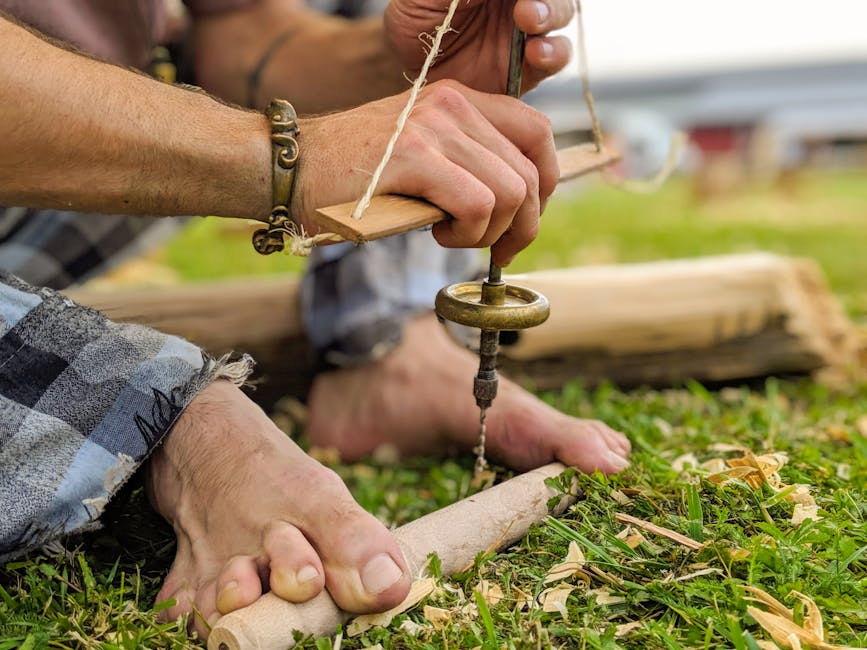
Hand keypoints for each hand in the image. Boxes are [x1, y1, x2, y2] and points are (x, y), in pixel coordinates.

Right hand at [293, 80, 557, 264]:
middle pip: (530, 173)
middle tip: (495, 251)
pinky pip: (476, 204)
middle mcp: (453, 105)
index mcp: (461, 99)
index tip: (523, 221)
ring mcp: (433, 127)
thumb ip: (466, 161)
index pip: (538, 133)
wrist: (290, 166)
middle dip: (523, 226)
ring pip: (509, 193)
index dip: (545, 185)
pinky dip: (467, 233)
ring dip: (488, 233)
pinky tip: (437, 234)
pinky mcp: (412, 156)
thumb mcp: (420, 151)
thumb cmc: (354, 173)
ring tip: (451, 236)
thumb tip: (517, 202)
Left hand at [383, 0, 573, 93]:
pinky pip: (555, 58)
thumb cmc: (415, 20)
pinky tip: (535, 53)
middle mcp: (517, 2)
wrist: (411, 70)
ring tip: (530, 21)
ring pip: (560, 15)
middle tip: (522, 7)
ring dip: (552, 14)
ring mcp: (527, 32)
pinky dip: (553, 53)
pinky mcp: (530, 68)